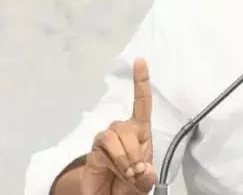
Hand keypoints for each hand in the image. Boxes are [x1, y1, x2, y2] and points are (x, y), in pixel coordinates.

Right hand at [81, 58, 156, 194]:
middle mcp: (124, 130)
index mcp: (140, 132)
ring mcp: (108, 138)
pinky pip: (106, 147)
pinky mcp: (95, 148)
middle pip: (131, 128)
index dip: (141, 81)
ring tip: (128, 173)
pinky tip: (117, 171)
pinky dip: (116, 161)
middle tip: (137, 172)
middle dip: (136, 153)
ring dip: (125, 158)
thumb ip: (147, 175)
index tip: (140, 61)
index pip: (142, 103)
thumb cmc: (129, 183)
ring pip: (117, 136)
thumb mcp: (145, 181)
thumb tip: (142, 169)